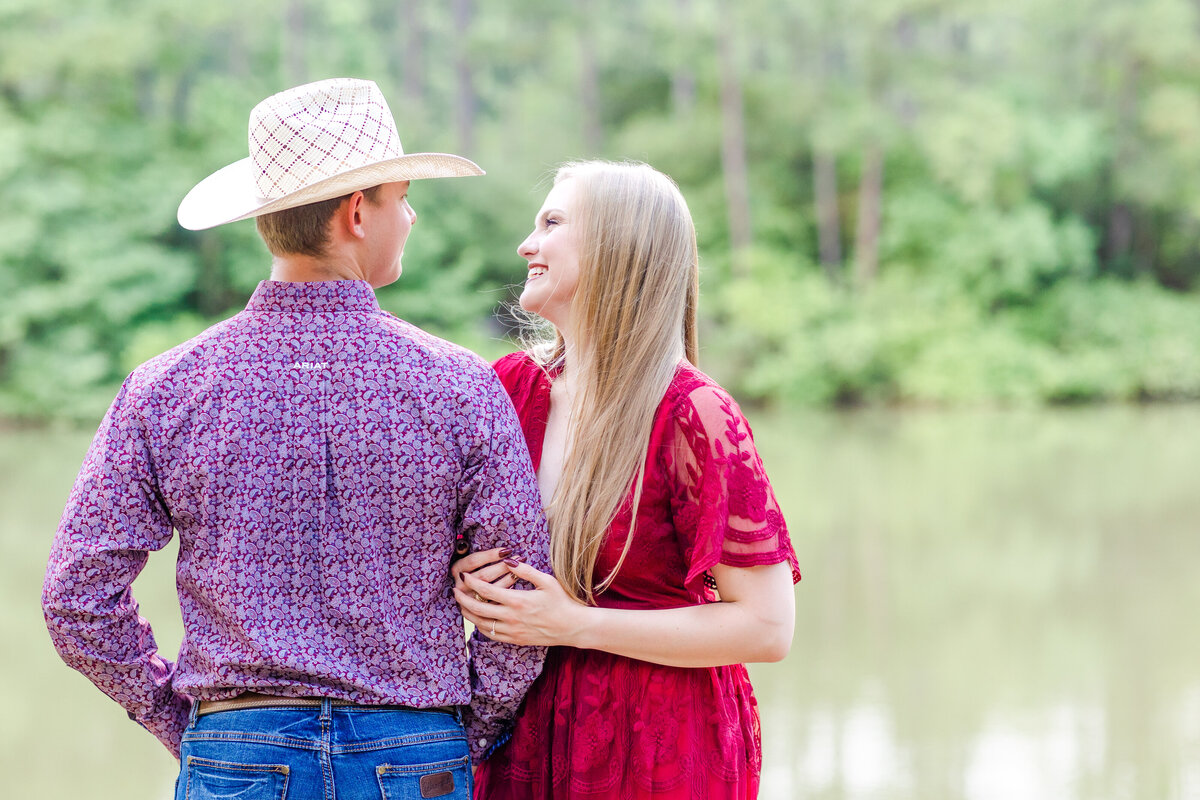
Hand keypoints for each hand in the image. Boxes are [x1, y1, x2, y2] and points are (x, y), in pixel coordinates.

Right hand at [451, 547, 517, 598]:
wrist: (467, 591)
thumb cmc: (473, 570)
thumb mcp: (471, 560)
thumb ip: (479, 555)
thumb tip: (500, 549)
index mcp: (457, 569)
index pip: (474, 561)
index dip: (490, 555)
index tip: (506, 550)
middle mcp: (460, 584)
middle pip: (484, 575)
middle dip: (502, 566)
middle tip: (518, 558)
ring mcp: (468, 598)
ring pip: (490, 588)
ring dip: (508, 577)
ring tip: (520, 568)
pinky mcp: (477, 608)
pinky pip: (494, 600)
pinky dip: (507, 590)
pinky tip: (516, 581)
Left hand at [454, 561, 590, 646]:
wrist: (572, 627)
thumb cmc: (562, 601)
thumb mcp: (546, 581)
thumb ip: (525, 570)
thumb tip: (506, 560)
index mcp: (517, 601)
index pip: (486, 591)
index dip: (471, 582)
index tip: (464, 575)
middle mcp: (511, 618)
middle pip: (477, 609)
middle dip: (462, 599)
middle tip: (455, 591)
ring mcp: (512, 631)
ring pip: (481, 624)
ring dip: (468, 614)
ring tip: (462, 605)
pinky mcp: (515, 640)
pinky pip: (491, 635)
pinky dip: (480, 626)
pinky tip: (478, 619)